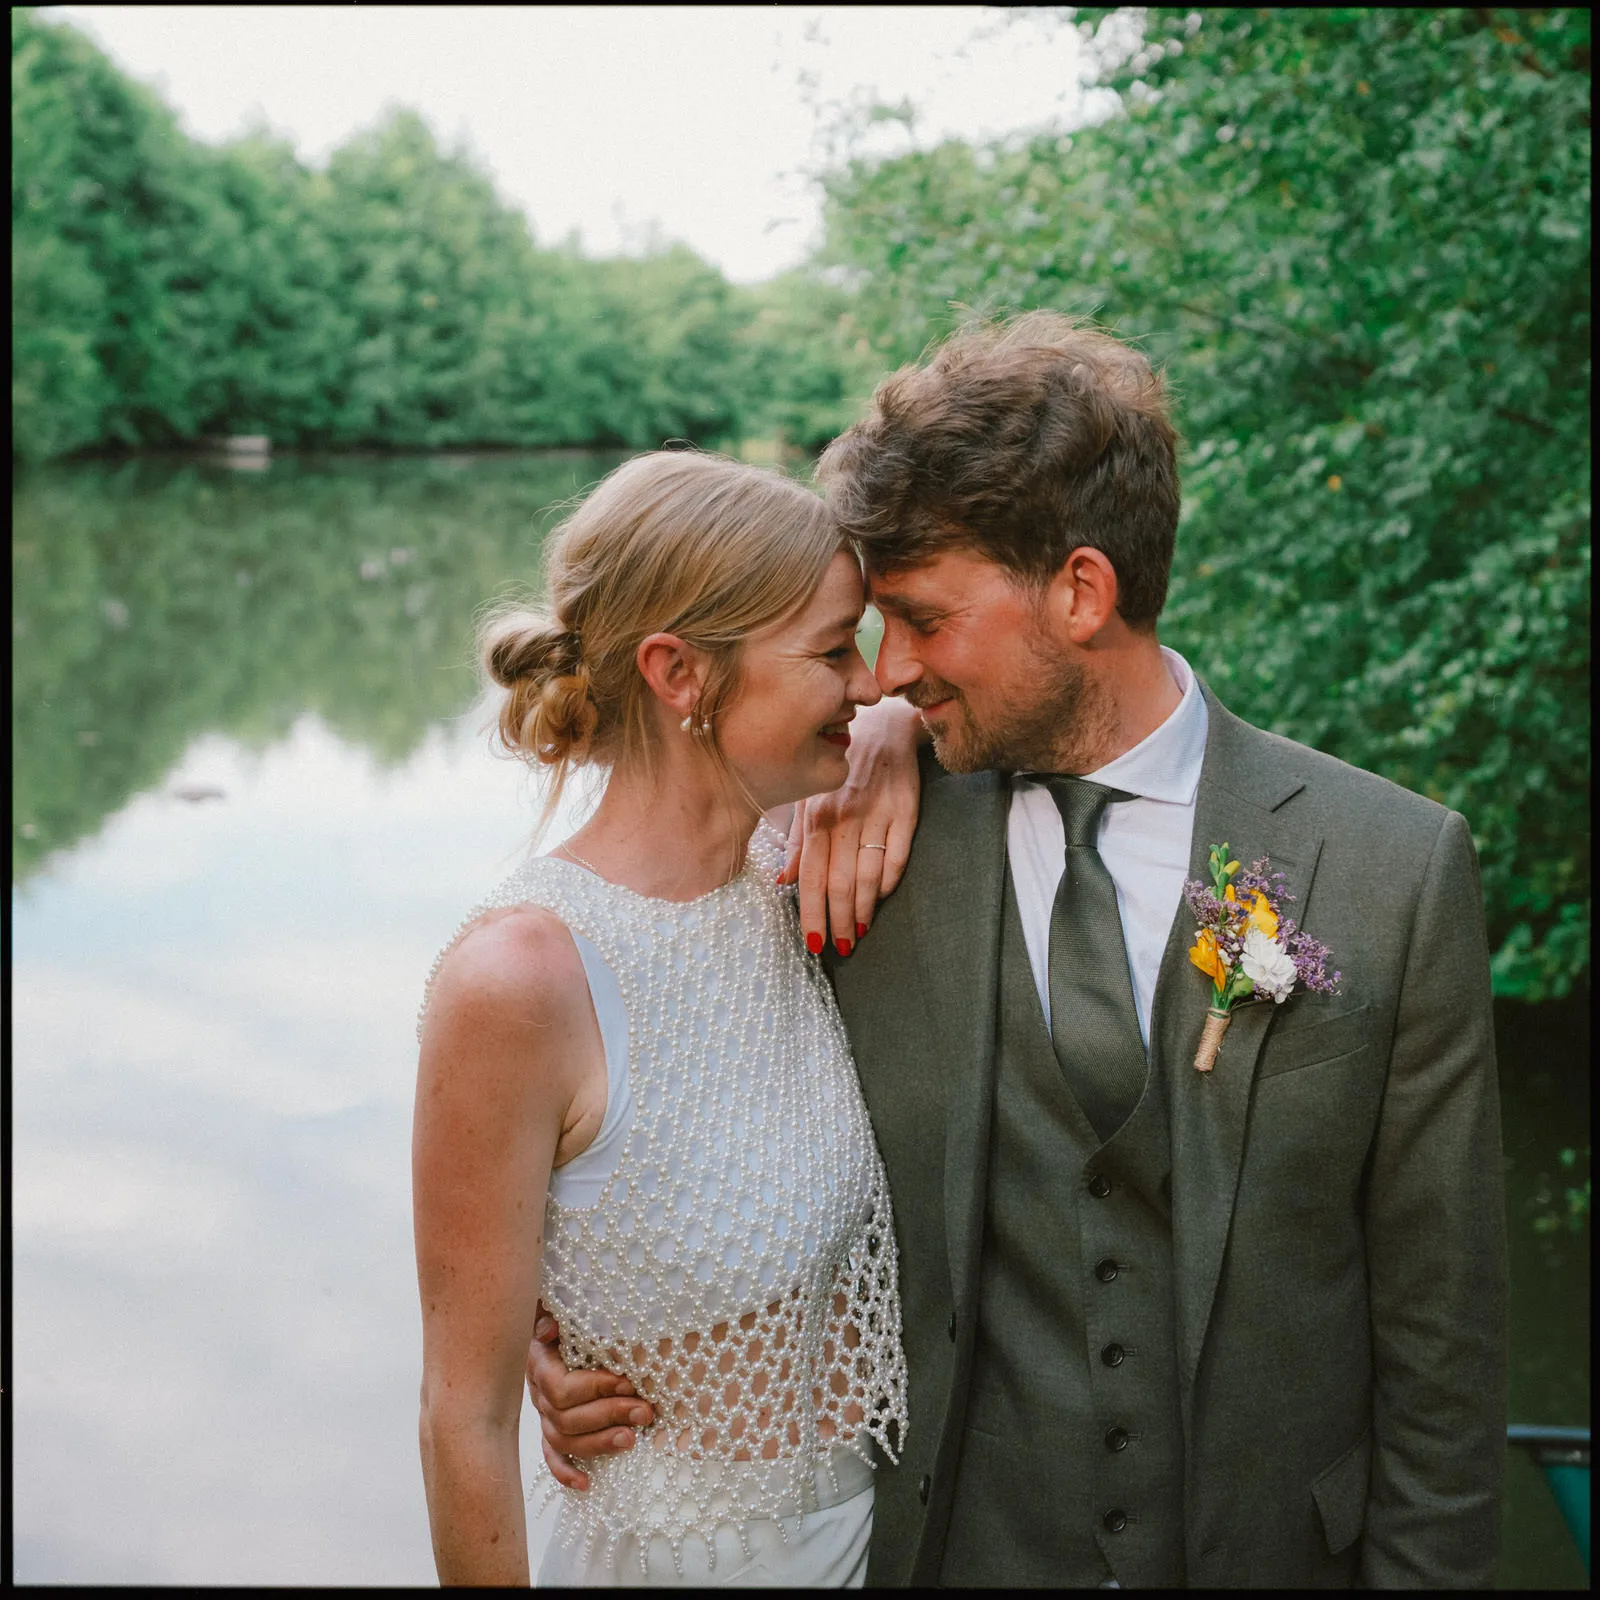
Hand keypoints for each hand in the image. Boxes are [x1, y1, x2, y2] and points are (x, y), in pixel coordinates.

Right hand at [526, 1304, 654, 1490]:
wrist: (565, 1324)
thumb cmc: (572, 1314)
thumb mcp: (567, 1309)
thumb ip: (556, 1316)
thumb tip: (550, 1328)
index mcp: (541, 1363)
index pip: (563, 1389)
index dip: (596, 1388)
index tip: (628, 1382)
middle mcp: (540, 1393)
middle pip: (567, 1418)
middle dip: (609, 1415)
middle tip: (645, 1412)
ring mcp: (545, 1415)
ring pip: (564, 1440)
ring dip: (599, 1443)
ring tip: (631, 1440)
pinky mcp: (552, 1429)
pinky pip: (553, 1456)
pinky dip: (567, 1471)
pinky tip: (586, 1484)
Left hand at [780, 696, 923, 955]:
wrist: (884, 726)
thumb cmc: (841, 766)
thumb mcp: (810, 797)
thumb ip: (797, 841)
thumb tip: (783, 881)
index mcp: (817, 817)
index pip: (811, 876)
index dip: (811, 913)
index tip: (814, 942)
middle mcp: (844, 818)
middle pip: (838, 882)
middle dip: (838, 920)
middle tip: (841, 946)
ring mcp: (876, 815)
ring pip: (868, 874)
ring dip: (863, 908)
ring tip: (860, 931)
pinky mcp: (906, 811)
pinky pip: (897, 855)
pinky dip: (889, 881)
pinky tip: (882, 897)